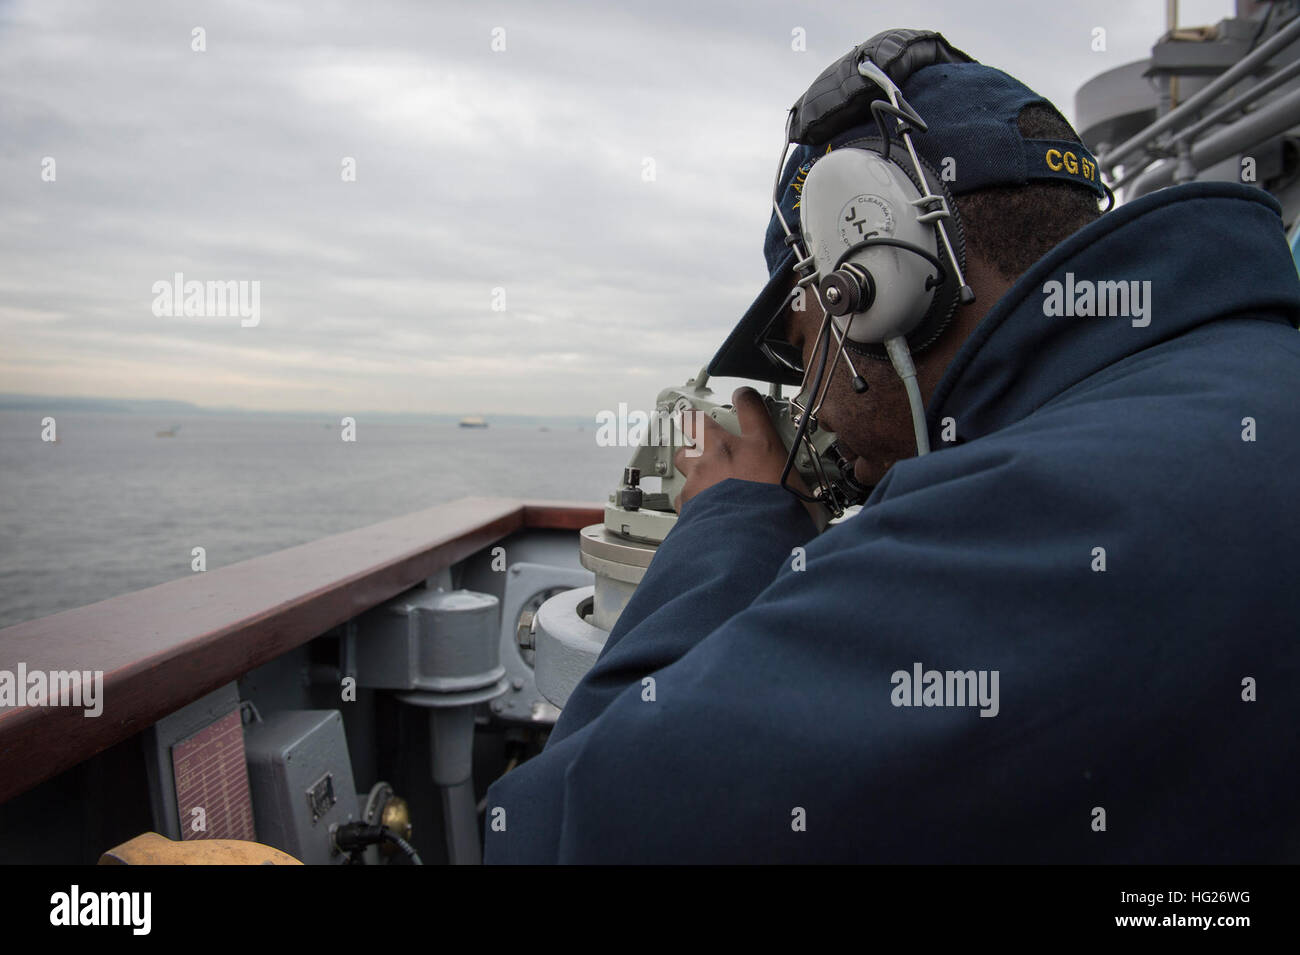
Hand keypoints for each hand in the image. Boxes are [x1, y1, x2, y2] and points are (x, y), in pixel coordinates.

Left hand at [672, 387, 810, 513]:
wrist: (752, 541)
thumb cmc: (781, 518)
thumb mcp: (803, 497)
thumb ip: (801, 494)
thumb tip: (813, 509)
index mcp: (760, 447)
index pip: (751, 407)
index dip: (745, 399)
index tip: (743, 398)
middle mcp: (726, 453)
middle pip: (699, 422)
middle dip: (695, 422)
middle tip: (696, 424)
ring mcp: (702, 473)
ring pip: (682, 456)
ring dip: (688, 462)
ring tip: (696, 473)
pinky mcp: (688, 498)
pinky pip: (682, 494)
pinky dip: (688, 501)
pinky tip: (697, 510)